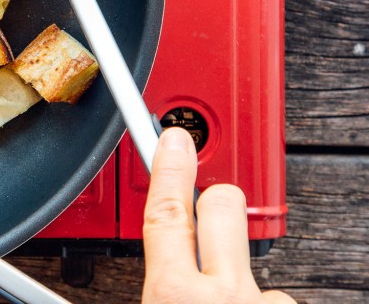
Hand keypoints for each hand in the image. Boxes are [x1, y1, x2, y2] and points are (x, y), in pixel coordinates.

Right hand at [142, 127, 292, 302]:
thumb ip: (157, 282)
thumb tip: (157, 261)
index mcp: (175, 295)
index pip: (167, 211)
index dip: (168, 168)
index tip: (173, 139)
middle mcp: (225, 294)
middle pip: (223, 204)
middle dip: (213, 196)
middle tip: (202, 207)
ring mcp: (261, 302)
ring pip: (249, 256)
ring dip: (235, 269)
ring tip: (220, 296)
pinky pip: (270, 293)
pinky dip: (256, 301)